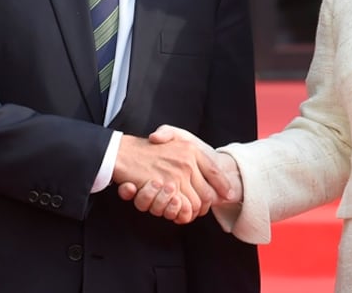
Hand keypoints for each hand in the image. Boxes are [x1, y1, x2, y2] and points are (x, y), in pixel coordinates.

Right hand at [112, 130, 230, 223]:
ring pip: (196, 204)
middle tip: (198, 210)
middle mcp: (187, 161)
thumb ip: (191, 152)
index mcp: (191, 149)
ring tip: (184, 212)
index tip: (228, 195)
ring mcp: (176, 175)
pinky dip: (180, 214)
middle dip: (205, 206)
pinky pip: (181, 208)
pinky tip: (175, 212)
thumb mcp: (173, 138)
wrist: (122, 152)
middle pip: (208, 193)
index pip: (215, 171)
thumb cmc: (146, 147)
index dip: (223, 186)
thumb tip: (207, 171)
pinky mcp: (165, 187)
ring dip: (191, 212)